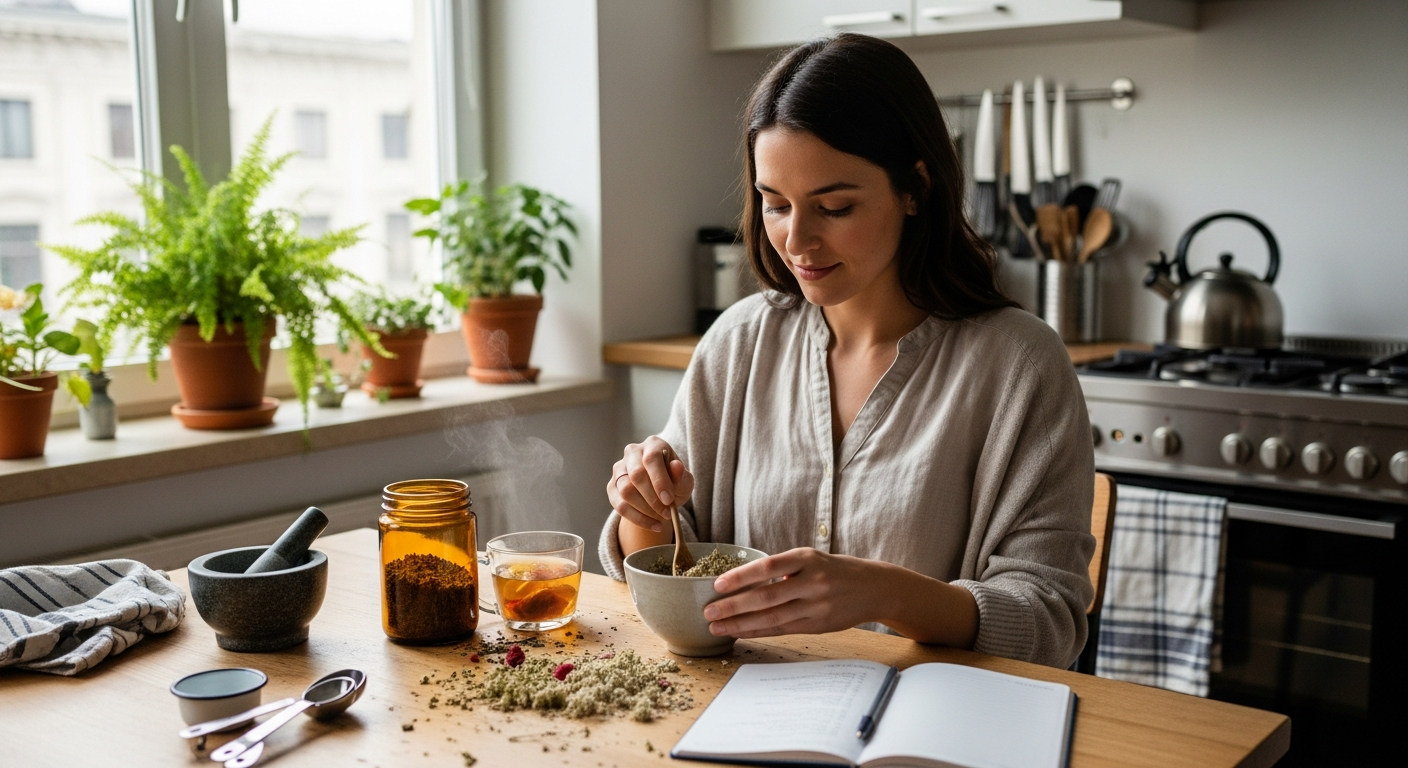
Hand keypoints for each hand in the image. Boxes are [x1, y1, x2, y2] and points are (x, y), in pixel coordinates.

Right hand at [607, 436, 693, 533]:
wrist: (661, 494)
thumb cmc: (675, 482)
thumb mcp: (684, 480)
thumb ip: (681, 475)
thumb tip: (676, 466)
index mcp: (653, 444)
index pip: (651, 459)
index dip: (659, 480)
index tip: (669, 500)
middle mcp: (632, 452)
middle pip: (636, 475)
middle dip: (652, 498)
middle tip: (667, 513)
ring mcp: (619, 469)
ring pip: (625, 490)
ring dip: (645, 509)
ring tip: (662, 518)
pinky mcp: (611, 486)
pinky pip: (619, 505)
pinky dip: (637, 519)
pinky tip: (653, 525)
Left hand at [704, 548, 979, 646]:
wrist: (874, 587)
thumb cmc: (834, 570)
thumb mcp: (811, 559)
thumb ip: (782, 569)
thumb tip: (742, 580)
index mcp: (807, 558)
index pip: (768, 567)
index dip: (741, 577)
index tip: (717, 585)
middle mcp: (812, 581)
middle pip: (766, 597)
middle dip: (734, 607)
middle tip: (708, 612)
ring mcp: (817, 606)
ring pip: (772, 618)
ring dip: (741, 624)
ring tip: (717, 627)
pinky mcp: (819, 624)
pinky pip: (783, 629)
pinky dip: (759, 632)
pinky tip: (741, 632)